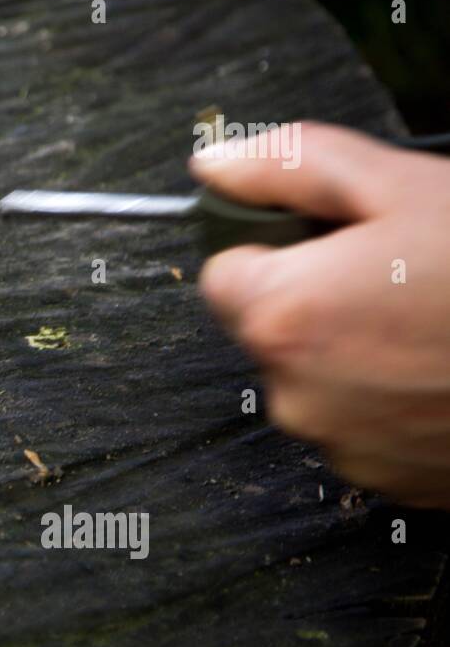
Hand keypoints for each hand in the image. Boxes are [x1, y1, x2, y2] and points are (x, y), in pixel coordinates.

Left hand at [192, 123, 449, 508]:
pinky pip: (362, 424)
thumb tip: (218, 167)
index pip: (222, 273)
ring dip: (356, 351)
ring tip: (431, 322)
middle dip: (317, 297)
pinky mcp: (388, 479)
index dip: (274, 246)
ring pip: (317, 378)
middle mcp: (296, 394)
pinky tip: (441, 369)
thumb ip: (289, 167)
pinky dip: (391, 399)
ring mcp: (342, 445)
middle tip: (396, 274)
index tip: (323, 241)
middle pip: (270, 328)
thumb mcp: (399, 184)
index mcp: (283, 317)